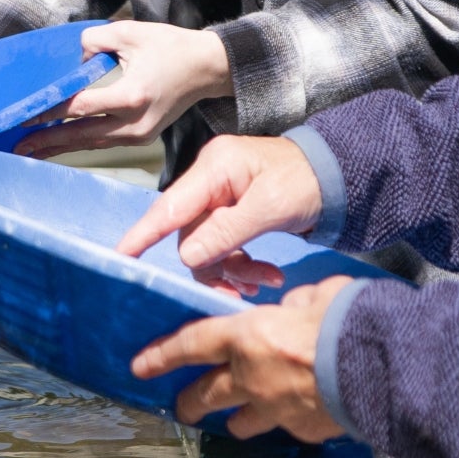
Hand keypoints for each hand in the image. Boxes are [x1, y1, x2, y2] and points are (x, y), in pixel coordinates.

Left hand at [12, 21, 231, 155]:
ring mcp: (140, 135)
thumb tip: (72, 60)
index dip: (49, 112)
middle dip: (48, 141)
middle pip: (81, 136)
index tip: (24, 116)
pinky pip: (105, 142)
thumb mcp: (129, 33)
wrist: (207, 68)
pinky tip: (60, 144)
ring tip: (32, 151)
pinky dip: (81, 142)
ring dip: (61, 146)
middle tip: (18, 147)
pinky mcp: (142, 137)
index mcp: (131, 96)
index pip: (80, 107)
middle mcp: (135, 123)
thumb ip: (93, 41)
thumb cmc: (169, 46)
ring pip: (92, 143)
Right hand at [114, 133, 322, 288]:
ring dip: (234, 271)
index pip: (169, 206)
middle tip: (249, 289)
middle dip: (218, 267)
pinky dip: (241, 266)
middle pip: (190, 236)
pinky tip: (265, 277)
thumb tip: (188, 257)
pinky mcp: (231, 214)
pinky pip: (222, 248)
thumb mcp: (272, 205)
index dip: (143, 234)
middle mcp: (211, 182)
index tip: (120, 257)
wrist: (339, 174)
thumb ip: (228, 231)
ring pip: (206, 248)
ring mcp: (220, 198)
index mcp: (216, 168)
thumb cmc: (309, 179)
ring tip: (267, 282)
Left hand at [131, 278, 354, 439]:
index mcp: (248, 336)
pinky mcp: (303, 431)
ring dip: (236, 418)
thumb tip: (295, 311)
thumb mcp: (319, 296)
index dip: (162, 355)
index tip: (140, 366)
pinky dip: (286, 422)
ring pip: (241, 423)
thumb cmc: (348, 323)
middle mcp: (252, 378)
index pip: (191, 345)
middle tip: (182, 405)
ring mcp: (276, 411)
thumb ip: (297, 305)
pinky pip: (286, 429)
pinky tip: (296, 416)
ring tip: (237, 418)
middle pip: (205, 395)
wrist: (385, 371)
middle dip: (189, 401)